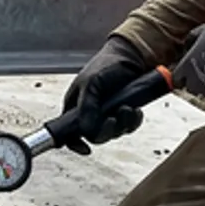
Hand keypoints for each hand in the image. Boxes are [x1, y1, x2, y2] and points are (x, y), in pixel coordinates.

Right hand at [60, 34, 149, 153]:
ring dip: (123, 124)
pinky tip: (136, 110)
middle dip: (107, 130)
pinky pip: (127, 127)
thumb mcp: (92, 84)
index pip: (68, 131)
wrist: (131, 56)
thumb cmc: (106, 65)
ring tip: (129, 108)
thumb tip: (85, 131)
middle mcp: (89, 112)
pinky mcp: (122, 113)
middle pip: (94, 136)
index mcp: (75, 106)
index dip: (74, 143)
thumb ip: (87, 107)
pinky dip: (132, 121)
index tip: (85, 149)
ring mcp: (107, 113)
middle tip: (114, 120)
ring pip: (113, 132)